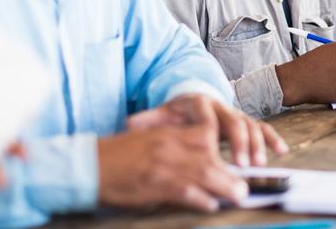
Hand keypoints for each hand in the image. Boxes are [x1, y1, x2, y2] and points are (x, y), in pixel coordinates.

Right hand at [97, 126, 247, 211]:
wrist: (91, 165)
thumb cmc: (119, 155)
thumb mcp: (148, 140)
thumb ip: (173, 146)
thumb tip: (196, 160)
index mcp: (168, 132)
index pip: (205, 132)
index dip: (222, 143)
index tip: (232, 155)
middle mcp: (170, 146)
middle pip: (210, 154)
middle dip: (230, 170)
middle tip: (244, 183)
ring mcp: (164, 165)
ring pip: (205, 172)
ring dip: (225, 185)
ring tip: (238, 194)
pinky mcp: (157, 185)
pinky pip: (188, 192)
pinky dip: (203, 199)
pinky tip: (211, 204)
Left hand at [126, 94, 288, 166]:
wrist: (191, 97)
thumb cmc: (177, 112)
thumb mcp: (163, 114)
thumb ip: (149, 120)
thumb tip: (130, 123)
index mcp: (203, 105)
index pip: (215, 120)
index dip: (222, 138)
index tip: (223, 157)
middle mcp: (223, 108)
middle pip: (238, 124)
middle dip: (244, 145)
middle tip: (246, 165)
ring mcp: (236, 115)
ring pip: (252, 126)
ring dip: (258, 145)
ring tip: (259, 164)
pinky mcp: (245, 122)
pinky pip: (262, 127)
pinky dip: (272, 138)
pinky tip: (281, 151)